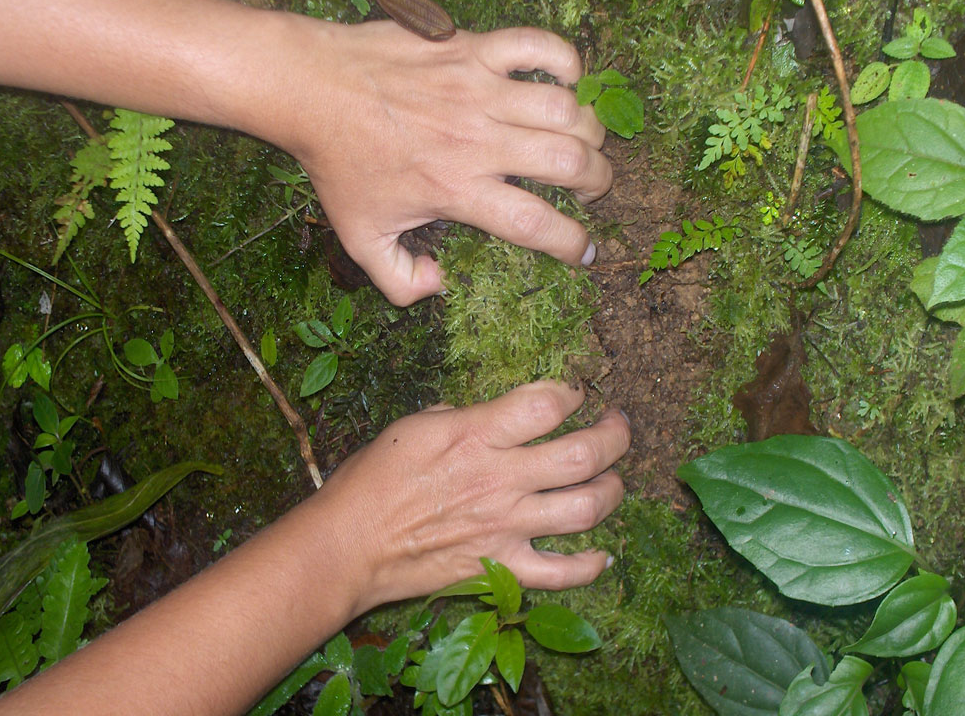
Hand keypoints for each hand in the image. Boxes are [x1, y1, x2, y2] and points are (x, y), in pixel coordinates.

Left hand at [271, 20, 611, 304]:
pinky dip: (565, 61)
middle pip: (568, 162)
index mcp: (456, 189)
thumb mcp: (360, 239)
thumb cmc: (338, 164)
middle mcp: (477, 141)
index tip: (586, 251)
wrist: (311, 90)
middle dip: (598, 181)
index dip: (573, 244)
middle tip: (593, 189)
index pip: (536, 224)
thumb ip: (399, 281)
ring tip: (584, 143)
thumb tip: (442, 284)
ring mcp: (478, 90)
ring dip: (588, 130)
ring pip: (565, 109)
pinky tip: (567, 81)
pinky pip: (539, 46)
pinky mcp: (473, 50)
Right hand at [310, 380, 629, 615]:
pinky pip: (562, 574)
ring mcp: (506, 527)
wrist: (347, 547)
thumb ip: (462, 417)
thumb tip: (488, 417)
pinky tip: (602, 555)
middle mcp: (501, 479)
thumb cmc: (371, 480)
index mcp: (477, 436)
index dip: (571, 391)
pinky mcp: (501, 567)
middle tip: (617, 427)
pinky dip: (590, 567)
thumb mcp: (412, 425)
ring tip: (613, 480)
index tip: (574, 391)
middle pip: (584, 454)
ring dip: (612, 492)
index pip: (547, 404)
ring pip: (587, 509)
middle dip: (615, 436)